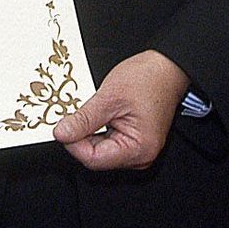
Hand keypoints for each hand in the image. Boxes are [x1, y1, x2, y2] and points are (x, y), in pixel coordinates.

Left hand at [53, 50, 188, 170]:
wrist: (167, 68)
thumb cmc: (148, 79)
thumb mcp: (109, 98)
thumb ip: (83, 119)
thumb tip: (61, 134)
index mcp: (138, 150)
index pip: (92, 159)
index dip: (73, 143)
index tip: (63, 125)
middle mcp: (140, 156)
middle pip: (96, 156)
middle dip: (82, 136)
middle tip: (73, 114)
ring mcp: (138, 150)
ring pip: (100, 149)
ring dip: (89, 132)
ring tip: (92, 110)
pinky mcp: (134, 142)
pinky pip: (109, 142)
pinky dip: (99, 129)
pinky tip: (99, 114)